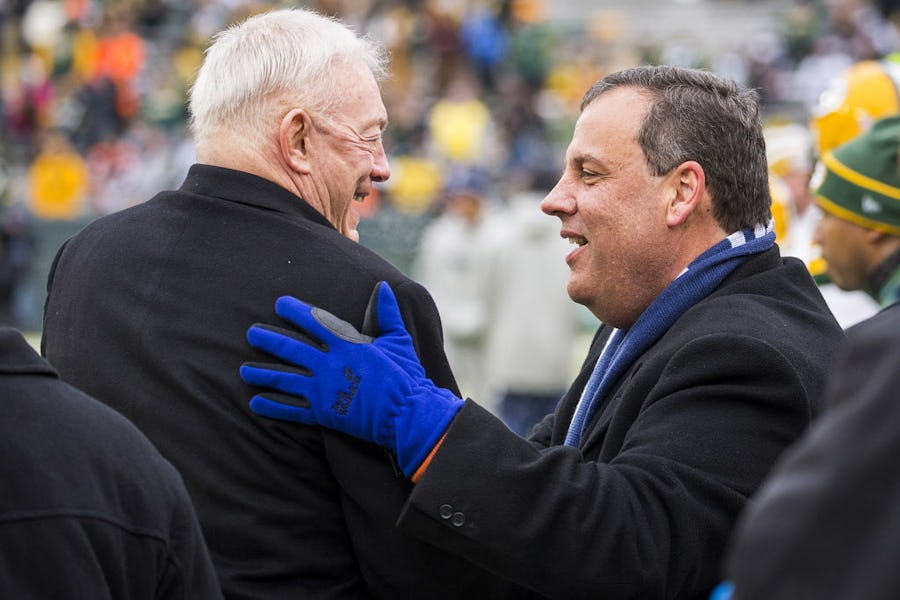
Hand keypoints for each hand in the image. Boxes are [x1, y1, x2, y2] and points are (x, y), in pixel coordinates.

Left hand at [240, 282, 462, 475]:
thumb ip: (387, 312)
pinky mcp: (323, 414)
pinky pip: (291, 410)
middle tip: (251, 333)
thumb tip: (382, 286)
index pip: (314, 322)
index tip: (280, 304)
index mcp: (347, 345)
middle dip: (269, 340)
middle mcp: (329, 365)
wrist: (407, 414)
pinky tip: (256, 403)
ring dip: (262, 373)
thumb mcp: (398, 339)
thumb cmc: (406, 376)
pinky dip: (273, 406)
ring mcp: (323, 390)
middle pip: (291, 349)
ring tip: (243, 371)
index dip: (295, 312)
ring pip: (284, 379)